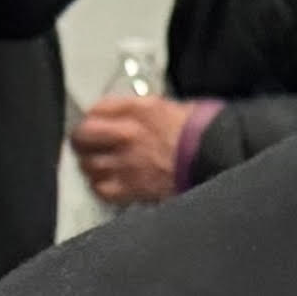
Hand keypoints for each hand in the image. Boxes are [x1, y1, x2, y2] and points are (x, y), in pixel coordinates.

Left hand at [67, 91, 198, 207]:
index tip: (92, 124)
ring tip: (99, 166)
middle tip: (85, 145)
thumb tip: (115, 115)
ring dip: (92, 165)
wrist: (214, 158)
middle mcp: (126, 134)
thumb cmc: (197, 132)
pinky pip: (102, 189)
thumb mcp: (166, 107)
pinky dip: (101, 186)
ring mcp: (126, 163)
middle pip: (83, 136)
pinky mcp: (132, 188)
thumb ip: (136, 109)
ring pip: (89, 165)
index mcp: (135, 110)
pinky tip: (109, 183)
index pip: (96, 110)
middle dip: (81, 141)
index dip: (90, 118)